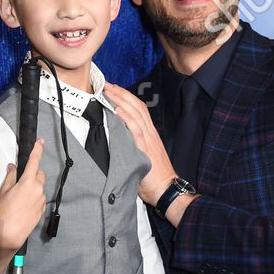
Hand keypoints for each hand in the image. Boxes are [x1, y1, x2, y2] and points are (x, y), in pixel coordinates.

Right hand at [0, 139, 46, 253]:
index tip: (40, 141)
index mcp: (28, 182)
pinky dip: (34, 198)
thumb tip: (13, 166)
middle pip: (39, 174)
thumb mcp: (4, 192)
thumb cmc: (4, 212)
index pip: (34, 161)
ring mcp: (42, 200)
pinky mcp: (43, 209)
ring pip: (40, 187)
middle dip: (33, 173)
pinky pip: (40, 198)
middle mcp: (38, 189)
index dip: (37, 149)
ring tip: (20, 198)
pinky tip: (24, 206)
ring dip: (33, 187)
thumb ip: (10, 177)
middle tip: (21, 181)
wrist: (10, 234)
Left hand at [104, 83, 174, 204]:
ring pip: (135, 113)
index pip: (139, 109)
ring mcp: (149, 139)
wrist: (166, 189)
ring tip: (109, 91)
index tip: (114, 90)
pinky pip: (135, 129)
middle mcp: (150, 133)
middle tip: (107, 84)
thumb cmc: (153, 177)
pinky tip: (117, 109)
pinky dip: (126, 117)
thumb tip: (117, 141)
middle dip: (121, 93)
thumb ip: (133, 146)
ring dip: (121, 100)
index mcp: (150, 134)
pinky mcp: (145, 149)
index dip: (126, 98)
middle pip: (136, 106)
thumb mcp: (143, 157)